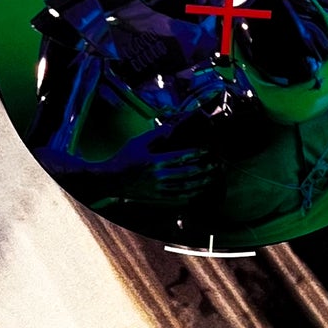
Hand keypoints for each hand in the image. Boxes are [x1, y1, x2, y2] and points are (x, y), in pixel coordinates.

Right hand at [104, 121, 218, 198]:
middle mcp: (159, 177)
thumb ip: (156, 135)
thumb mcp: (138, 143)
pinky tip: (200, 192)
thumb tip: (172, 127)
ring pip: (187, 188)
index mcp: (155, 162)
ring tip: (212, 178)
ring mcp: (159, 190)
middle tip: (216, 165)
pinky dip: (192, 195)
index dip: (196, 154)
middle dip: (204, 169)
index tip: (207, 150)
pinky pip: (180, 199)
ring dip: (202, 183)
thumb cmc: (125, 159)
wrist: (111, 180)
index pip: (181, 157)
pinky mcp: (158, 199)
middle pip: (188, 174)